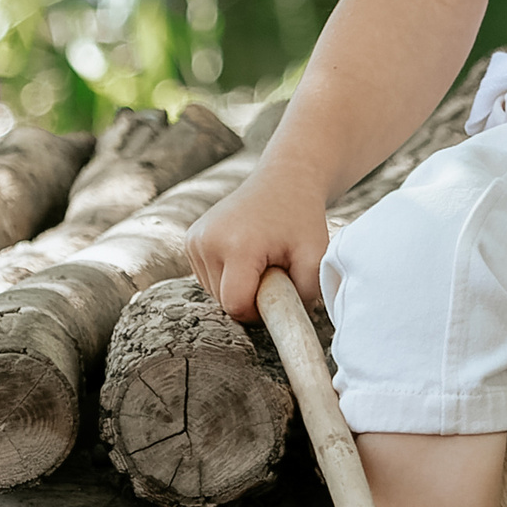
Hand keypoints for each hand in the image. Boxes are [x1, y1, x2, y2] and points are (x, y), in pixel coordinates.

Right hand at [188, 165, 329, 324]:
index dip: (258, 311)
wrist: (284, 181)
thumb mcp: (315, 256)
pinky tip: (245, 254)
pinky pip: (208, 278)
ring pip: (214, 292)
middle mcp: (208, 241)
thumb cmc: (303, 220)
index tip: (277, 294)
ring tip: (260, 258)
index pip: (236, 305)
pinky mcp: (190, 240)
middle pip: (224, 301)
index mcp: (237, 246)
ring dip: (239, 286)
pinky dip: (227, 275)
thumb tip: (287, 325)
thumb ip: (304, 295)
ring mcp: (195, 239)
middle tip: (274, 269)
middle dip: (250, 296)